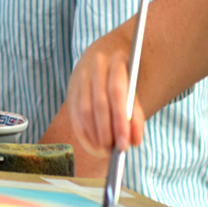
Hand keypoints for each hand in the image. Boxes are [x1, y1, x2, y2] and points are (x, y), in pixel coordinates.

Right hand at [66, 27, 145, 156]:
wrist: (106, 54)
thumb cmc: (125, 79)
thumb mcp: (134, 92)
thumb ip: (136, 116)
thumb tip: (134, 142)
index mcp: (116, 61)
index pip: (117, 94)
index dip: (120, 122)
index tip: (125, 145)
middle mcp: (95, 67)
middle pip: (99, 104)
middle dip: (107, 132)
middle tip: (115, 152)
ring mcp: (80, 77)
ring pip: (85, 110)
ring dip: (95, 135)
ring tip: (106, 151)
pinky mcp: (71, 89)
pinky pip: (75, 114)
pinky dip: (84, 133)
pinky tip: (93, 145)